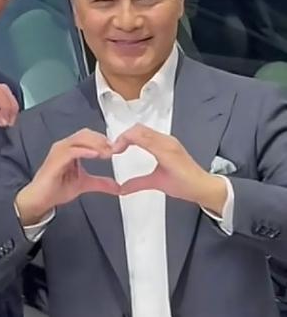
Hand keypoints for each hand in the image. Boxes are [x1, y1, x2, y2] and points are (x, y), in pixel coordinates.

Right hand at [15, 129, 119, 225]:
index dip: (102, 140)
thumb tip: (117, 186)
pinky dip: (85, 151)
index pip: (88, 136)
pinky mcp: (55, 160)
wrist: (40, 200)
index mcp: (70, 149)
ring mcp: (58, 152)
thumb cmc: (55, 189)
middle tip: (113, 149)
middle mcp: (64, 147)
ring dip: (95, 144)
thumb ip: (100, 183)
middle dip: (101, 140)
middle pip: (85, 134)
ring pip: (79, 139)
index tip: (115, 148)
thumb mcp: (84, 184)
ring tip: (107, 152)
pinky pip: (72, 151)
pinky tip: (95, 155)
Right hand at [111, 124, 226, 212]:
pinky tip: (133, 145)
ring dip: (130, 135)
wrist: (203, 186)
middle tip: (114, 148)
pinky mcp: (169, 143)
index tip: (114, 150)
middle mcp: (166, 141)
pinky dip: (137, 136)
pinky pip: (149, 133)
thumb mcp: (158, 184)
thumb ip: (137, 184)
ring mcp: (168, 140)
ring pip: (144, 129)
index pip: (138, 135)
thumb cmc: (186, 184)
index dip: (122, 139)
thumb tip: (121, 188)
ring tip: (121, 146)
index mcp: (164, 149)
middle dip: (123, 136)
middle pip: (139, 129)